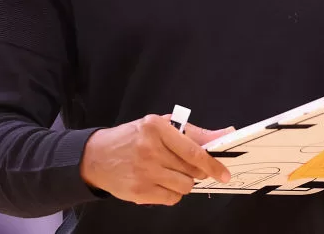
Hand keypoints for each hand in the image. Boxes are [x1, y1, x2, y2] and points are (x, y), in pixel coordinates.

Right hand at [80, 114, 233, 205]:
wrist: (97, 157)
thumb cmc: (134, 138)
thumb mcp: (162, 126)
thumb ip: (195, 133)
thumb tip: (226, 134)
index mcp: (156, 128)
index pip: (193, 151)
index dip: (212, 164)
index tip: (225, 173)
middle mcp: (150, 150)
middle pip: (191, 170)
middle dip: (197, 171)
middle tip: (189, 167)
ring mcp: (144, 172)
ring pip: (184, 186)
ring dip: (184, 182)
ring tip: (170, 172)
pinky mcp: (139, 192)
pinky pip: (171, 198)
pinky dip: (172, 193)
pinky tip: (161, 182)